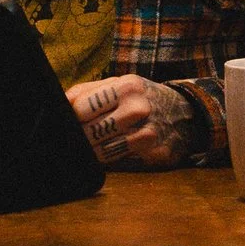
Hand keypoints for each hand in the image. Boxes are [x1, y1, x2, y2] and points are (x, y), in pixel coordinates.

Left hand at [66, 74, 203, 167]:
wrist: (185, 113)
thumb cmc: (142, 98)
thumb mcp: (119, 84)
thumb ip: (88, 91)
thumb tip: (60, 103)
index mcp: (127, 86)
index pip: (81, 107)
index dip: (70, 116)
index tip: (66, 120)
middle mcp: (138, 109)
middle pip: (89, 131)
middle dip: (78, 136)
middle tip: (74, 136)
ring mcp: (148, 133)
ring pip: (101, 150)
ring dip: (91, 150)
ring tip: (89, 145)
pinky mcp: (153, 154)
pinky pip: (118, 161)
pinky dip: (108, 159)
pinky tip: (108, 152)